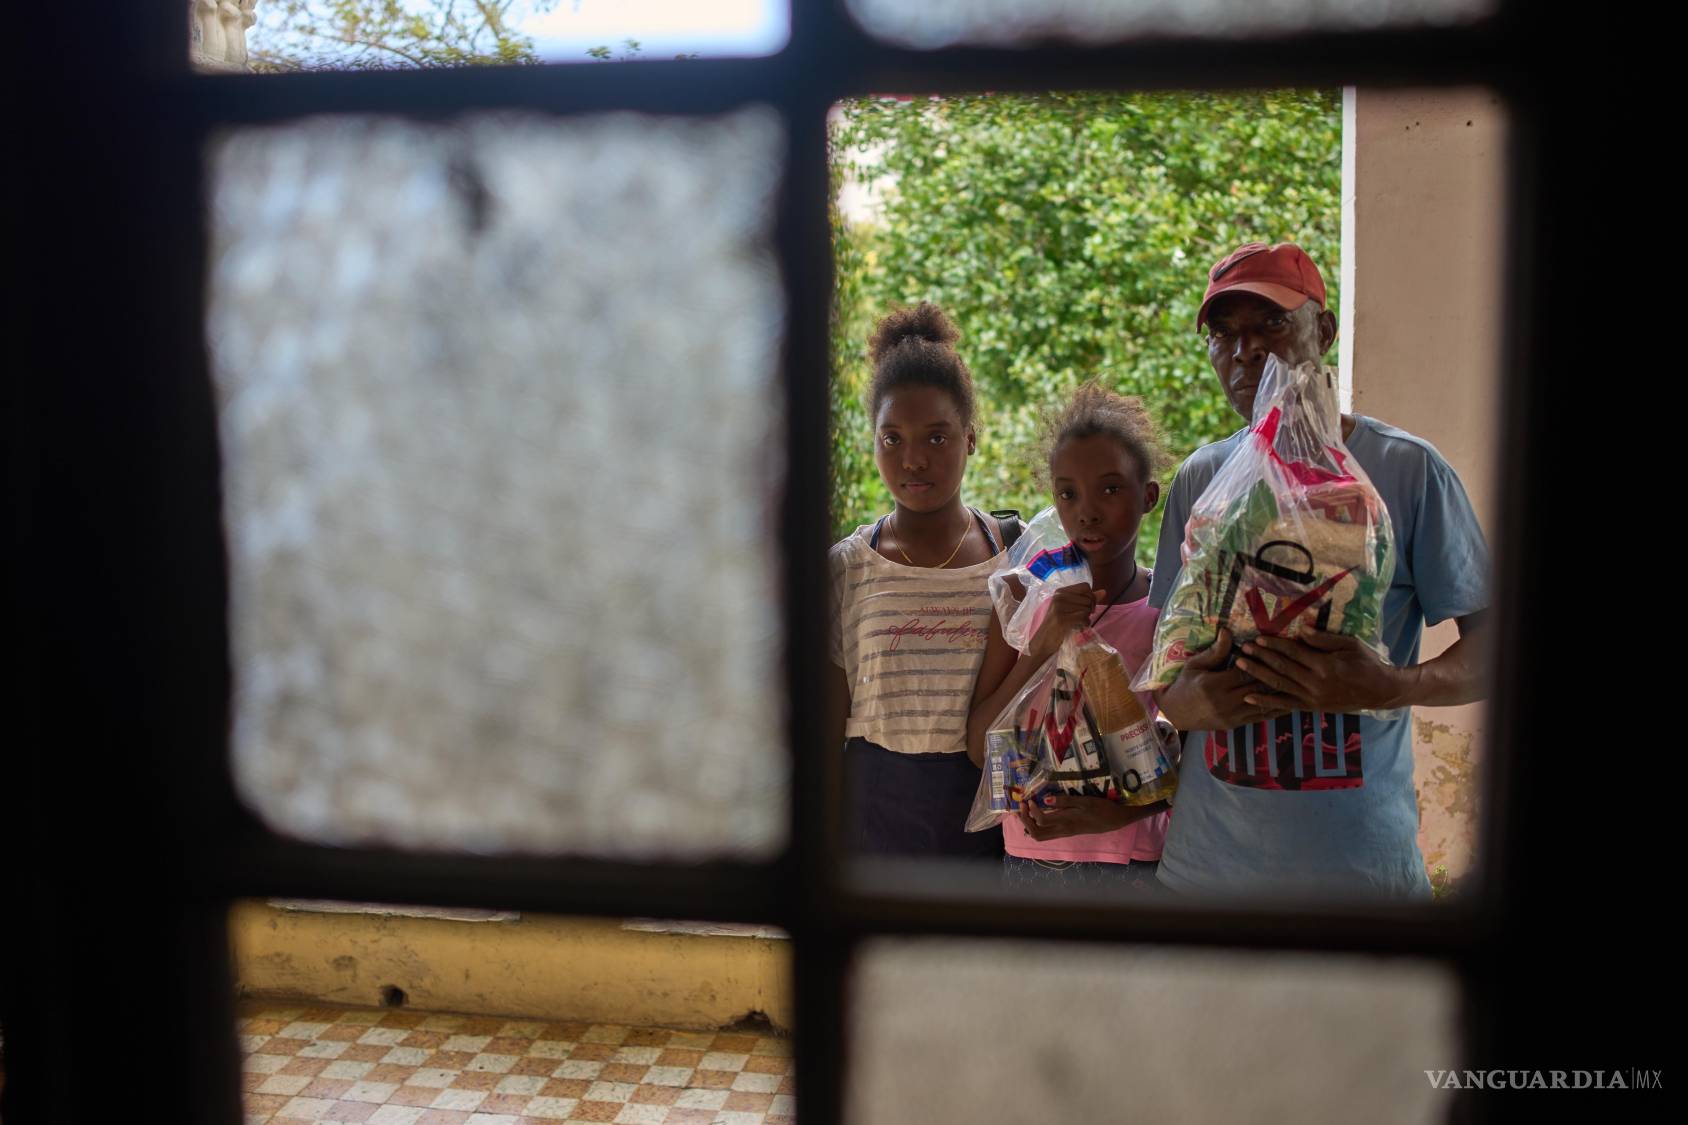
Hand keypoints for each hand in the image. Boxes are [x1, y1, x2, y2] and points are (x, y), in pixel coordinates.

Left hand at [1018, 794, 1143, 840]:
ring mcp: (1064, 833)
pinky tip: (1037, 815)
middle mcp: (1063, 831)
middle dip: (1025, 821)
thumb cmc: (1101, 808)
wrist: (1115, 820)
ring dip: (1029, 825)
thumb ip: (1065, 801)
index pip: (1041, 821)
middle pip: (1036, 834)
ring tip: (1025, 811)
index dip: (1031, 812)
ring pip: (1041, 836)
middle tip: (1021, 806)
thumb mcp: (1084, 801)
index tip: (1029, 799)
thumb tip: (1045, 800)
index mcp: (1066, 822)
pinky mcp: (1067, 832)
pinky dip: (1037, 826)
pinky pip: (1047, 834)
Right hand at [1028, 582, 1106, 660]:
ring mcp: (1059, 607)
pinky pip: (1083, 618)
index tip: (1087, 607)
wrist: (1042, 642)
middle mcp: (1059, 597)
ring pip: (1087, 609)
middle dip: (1089, 610)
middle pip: (1088, 598)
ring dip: (1086, 619)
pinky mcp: (1062, 619)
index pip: (1085, 586)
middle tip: (1081, 618)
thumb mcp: (1070, 609)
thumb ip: (1086, 599)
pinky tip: (1079, 628)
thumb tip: (1104, 592)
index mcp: (1060, 592)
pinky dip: (1085, 625)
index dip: (1091, 596)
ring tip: (1078, 624)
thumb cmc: (1057, 626)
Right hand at [1155, 627, 1298, 730]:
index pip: (1244, 672)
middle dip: (1274, 676)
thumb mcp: (1195, 665)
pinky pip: (1258, 718)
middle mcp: (1224, 702)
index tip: (1271, 651)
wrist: (1174, 714)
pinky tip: (1288, 704)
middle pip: (1256, 687)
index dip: (1259, 661)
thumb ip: (1214, 651)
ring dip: (1279, 694)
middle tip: (1294, 665)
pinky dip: (1274, 710)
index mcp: (1213, 685)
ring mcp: (1230, 716)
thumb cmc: (1184, 684)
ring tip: (1298, 685)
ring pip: (1261, 703)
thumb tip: (1227, 632)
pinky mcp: (1234, 725)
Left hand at [1234, 631, 1406, 712]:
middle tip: (1242, 649)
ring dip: (1258, 675)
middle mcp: (1315, 683)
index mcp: (1325, 665)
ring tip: (1240, 666)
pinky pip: (1285, 704)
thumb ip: (1324, 638)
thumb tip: (1302, 627)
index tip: (1258, 638)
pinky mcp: (1312, 707)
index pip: (1293, 652)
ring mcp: (1312, 698)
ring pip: (1279, 685)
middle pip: (1282, 668)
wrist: (1380, 691)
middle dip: (1260, 658)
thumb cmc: (1366, 663)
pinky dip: (1266, 701)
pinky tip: (1249, 696)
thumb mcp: (1350, 644)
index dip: (1274, 645)